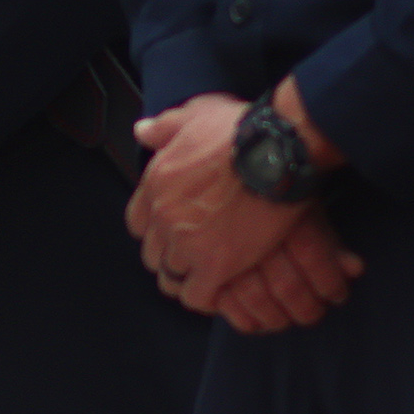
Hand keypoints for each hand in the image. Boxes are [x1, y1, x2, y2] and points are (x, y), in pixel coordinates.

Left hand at [127, 88, 362, 329]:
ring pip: (172, 277)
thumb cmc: (240, 128)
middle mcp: (163, 217)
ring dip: (188, 279)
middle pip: (154, 254)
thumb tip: (140, 131)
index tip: (173, 233)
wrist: (275, 150)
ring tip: (209, 280)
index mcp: (155, 184)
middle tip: (194, 259)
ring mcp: (187, 243)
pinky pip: (198, 296)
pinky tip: (223, 291)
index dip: (156, 231)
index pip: (139, 223)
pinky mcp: (217, 265)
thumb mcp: (194, 115)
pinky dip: (207, 297)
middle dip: (171, 258)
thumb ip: (165, 127)